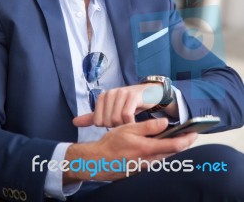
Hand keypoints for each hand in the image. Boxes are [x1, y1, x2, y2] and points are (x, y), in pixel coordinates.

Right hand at [64, 118, 197, 182]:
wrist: (98, 161)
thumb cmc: (112, 143)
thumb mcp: (128, 129)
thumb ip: (148, 127)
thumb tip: (165, 123)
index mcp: (147, 149)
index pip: (174, 145)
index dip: (186, 139)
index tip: (194, 133)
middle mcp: (150, 161)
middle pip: (173, 153)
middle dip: (183, 143)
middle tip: (190, 134)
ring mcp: (146, 167)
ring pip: (165, 157)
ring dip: (174, 148)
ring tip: (179, 137)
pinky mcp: (142, 169)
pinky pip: (157, 160)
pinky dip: (163, 152)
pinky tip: (161, 145)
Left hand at [73, 83, 167, 127]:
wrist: (149, 94)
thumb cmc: (128, 104)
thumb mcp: (110, 110)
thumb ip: (92, 117)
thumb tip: (74, 122)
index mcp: (103, 97)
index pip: (97, 121)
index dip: (107, 126)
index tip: (116, 123)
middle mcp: (110, 93)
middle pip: (107, 121)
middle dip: (116, 127)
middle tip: (124, 123)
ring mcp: (121, 93)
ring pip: (116, 119)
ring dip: (124, 126)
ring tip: (130, 122)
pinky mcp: (133, 96)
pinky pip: (127, 115)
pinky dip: (130, 123)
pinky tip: (134, 123)